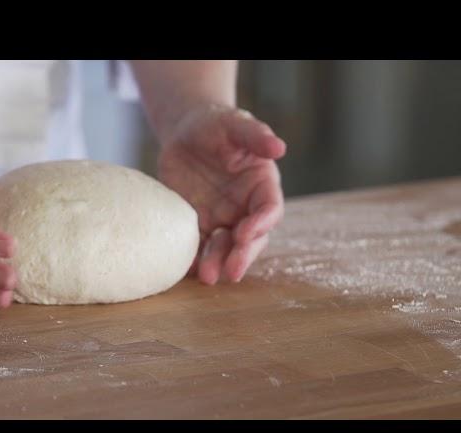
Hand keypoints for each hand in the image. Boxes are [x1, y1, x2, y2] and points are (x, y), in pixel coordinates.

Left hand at [158, 105, 285, 284]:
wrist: (185, 133)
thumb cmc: (215, 125)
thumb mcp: (234, 124)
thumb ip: (255, 136)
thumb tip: (280, 147)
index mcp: (261, 185)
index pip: (269, 209)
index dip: (261, 224)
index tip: (245, 233)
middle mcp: (245, 207)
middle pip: (251, 238)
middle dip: (242, 256)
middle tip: (231, 271)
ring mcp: (222, 219)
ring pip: (226, 248)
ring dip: (218, 263)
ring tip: (206, 277)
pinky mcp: (199, 225)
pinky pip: (198, 246)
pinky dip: (194, 260)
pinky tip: (186, 270)